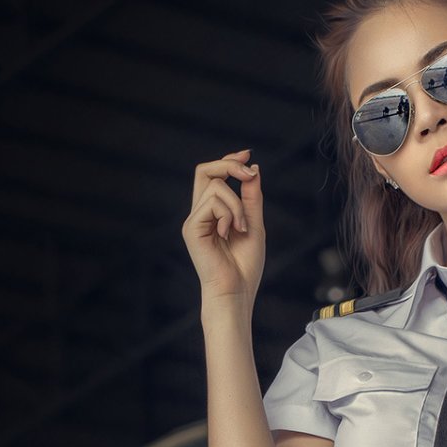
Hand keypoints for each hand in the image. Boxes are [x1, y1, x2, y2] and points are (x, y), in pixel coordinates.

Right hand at [183, 149, 264, 310]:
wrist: (236, 291)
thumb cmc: (245, 266)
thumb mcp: (254, 224)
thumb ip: (251, 198)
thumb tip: (252, 169)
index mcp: (212, 213)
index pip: (213, 176)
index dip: (229, 161)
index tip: (247, 155)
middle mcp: (199, 213)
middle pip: (204, 170)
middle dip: (229, 164)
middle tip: (248, 173)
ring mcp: (193, 220)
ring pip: (216, 186)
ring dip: (237, 204)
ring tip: (242, 227)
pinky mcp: (191, 227)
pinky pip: (214, 202)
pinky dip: (230, 213)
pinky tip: (231, 233)